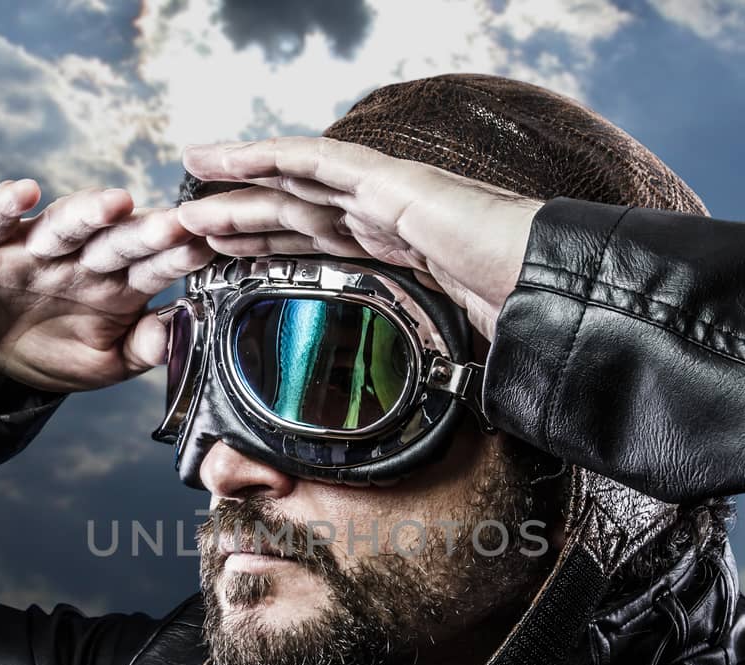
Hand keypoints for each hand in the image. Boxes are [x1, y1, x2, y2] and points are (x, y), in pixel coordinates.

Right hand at [0, 180, 215, 399]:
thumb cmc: (48, 350)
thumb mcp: (102, 362)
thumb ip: (141, 349)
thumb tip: (177, 335)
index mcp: (115, 283)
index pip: (153, 266)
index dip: (178, 256)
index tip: (207, 247)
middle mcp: (80, 257)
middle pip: (116, 240)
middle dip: (145, 231)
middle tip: (177, 222)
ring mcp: (34, 246)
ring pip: (63, 224)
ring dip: (88, 212)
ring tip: (115, 203)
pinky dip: (7, 204)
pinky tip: (26, 192)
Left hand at [176, 137, 543, 340]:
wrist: (554, 288)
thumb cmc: (524, 316)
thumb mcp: (461, 352)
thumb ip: (439, 369)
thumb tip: (453, 427)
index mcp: (398, 252)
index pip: (318, 242)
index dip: (269, 243)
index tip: (224, 255)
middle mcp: (386, 217)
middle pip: (297, 210)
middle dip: (242, 212)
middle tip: (190, 221)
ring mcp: (387, 194)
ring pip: (295, 181)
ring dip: (239, 180)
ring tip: (189, 177)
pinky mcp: (391, 181)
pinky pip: (317, 161)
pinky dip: (267, 156)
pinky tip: (227, 158)